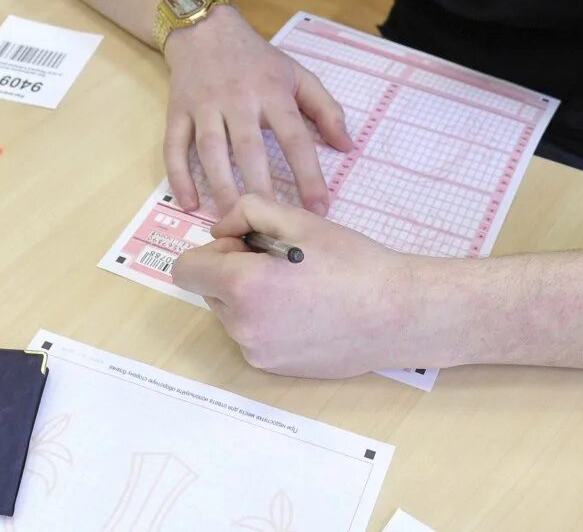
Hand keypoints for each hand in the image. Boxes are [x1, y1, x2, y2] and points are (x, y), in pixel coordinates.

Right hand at [162, 8, 351, 214]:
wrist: (204, 30)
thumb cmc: (256, 59)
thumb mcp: (297, 74)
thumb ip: (325, 109)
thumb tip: (348, 146)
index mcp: (271, 92)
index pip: (294, 137)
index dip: (308, 174)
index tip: (319, 207)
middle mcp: (237, 100)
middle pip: (249, 148)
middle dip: (260, 187)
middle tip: (270, 224)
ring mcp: (204, 106)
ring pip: (211, 150)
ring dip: (220, 186)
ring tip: (231, 220)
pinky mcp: (177, 111)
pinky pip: (174, 146)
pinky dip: (178, 175)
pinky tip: (188, 203)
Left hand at [172, 194, 419, 375]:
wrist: (396, 314)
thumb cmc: (351, 262)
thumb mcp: (298, 219)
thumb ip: (244, 212)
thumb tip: (218, 233)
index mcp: (243, 286)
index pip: (185, 270)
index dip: (213, 251)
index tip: (248, 246)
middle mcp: (242, 326)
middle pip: (209, 291)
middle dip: (233, 272)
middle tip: (282, 261)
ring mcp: (258, 353)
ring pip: (232, 314)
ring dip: (251, 297)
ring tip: (300, 287)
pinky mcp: (274, 369)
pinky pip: (253, 337)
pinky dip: (268, 321)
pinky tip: (308, 310)